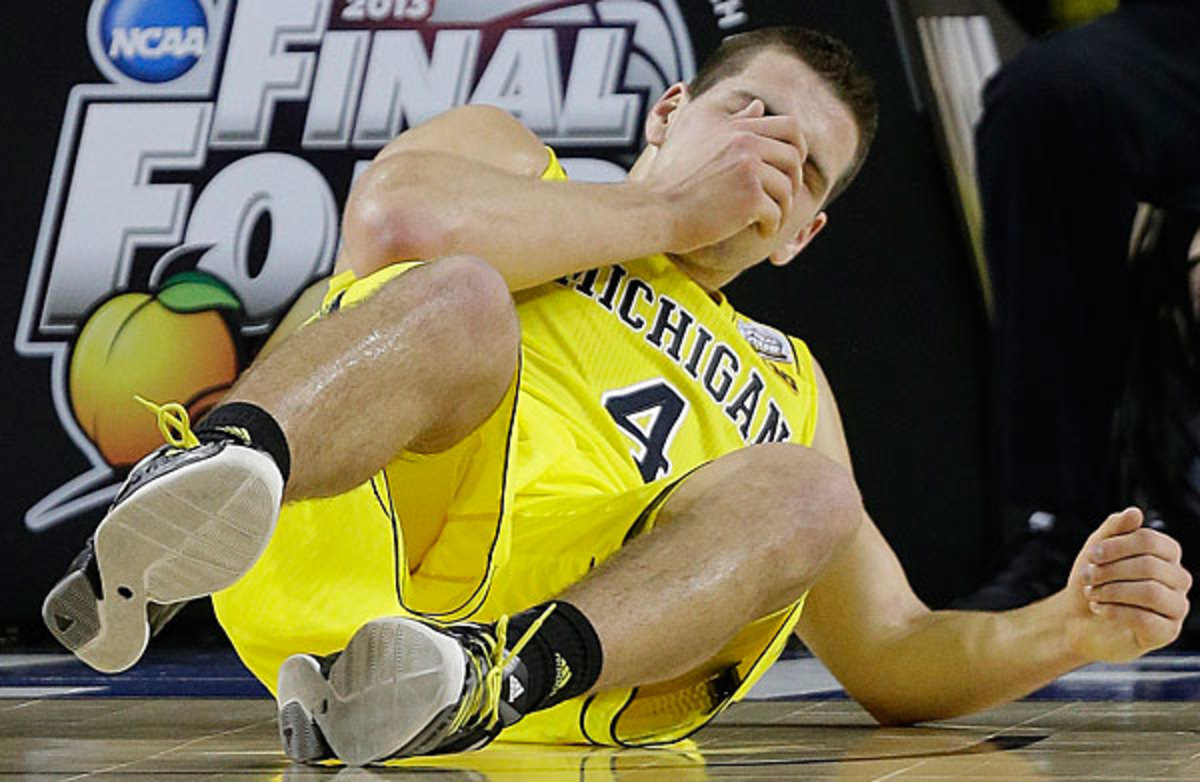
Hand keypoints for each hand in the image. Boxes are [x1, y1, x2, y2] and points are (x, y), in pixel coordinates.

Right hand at [643, 99, 808, 252]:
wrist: (655, 209)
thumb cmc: (671, 179)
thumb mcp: (695, 135)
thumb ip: (731, 120)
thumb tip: (759, 105)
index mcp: (736, 126)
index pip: (789, 127)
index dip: (798, 149)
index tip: (789, 169)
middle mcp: (745, 140)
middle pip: (794, 159)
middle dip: (793, 182)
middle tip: (780, 200)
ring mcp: (749, 167)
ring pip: (788, 189)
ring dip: (781, 209)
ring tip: (765, 220)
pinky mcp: (750, 196)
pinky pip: (777, 213)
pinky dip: (771, 227)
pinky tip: (757, 231)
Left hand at [1062, 507, 1191, 662]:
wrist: (1078, 618)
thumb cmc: (1093, 581)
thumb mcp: (1098, 550)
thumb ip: (1115, 528)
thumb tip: (1135, 512)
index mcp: (1166, 554)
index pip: (1150, 540)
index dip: (1117, 546)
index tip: (1093, 555)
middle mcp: (1178, 578)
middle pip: (1149, 565)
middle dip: (1110, 570)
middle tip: (1088, 577)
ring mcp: (1176, 606)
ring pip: (1151, 592)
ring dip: (1112, 591)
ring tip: (1092, 593)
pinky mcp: (1167, 632)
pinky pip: (1146, 619)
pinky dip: (1114, 611)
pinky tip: (1099, 609)